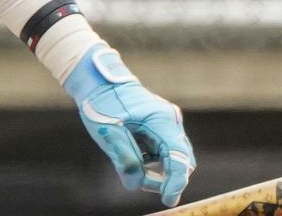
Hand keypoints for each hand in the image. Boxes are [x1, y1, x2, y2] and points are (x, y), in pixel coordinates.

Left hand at [62, 44, 194, 206]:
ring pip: (172, 159)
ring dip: (156, 170)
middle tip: (137, 179)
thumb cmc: (102, 103)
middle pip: (182, 160)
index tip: (168, 200)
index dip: (176, 182)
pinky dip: (151, 162)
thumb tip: (137, 184)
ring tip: (129, 161)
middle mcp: (170, 121)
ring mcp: (168, 124)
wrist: (99, 82)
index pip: (178, 157)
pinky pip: (163, 153)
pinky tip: (132, 152)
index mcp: (161, 119)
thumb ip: (124, 159)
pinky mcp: (161, 128)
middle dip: (165, 178)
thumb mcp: (108, 133)